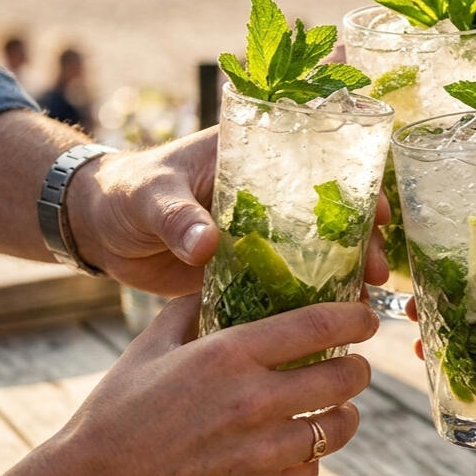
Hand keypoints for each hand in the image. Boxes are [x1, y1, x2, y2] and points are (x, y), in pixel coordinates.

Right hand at [0, 296, 378, 475]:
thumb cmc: (119, 409)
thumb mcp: (153, 344)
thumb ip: (195, 307)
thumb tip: (222, 280)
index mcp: (229, 355)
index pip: (318, 325)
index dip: (355, 317)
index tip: (366, 317)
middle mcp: (254, 402)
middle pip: (344, 377)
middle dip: (358, 366)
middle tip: (352, 364)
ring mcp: (261, 454)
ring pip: (338, 427)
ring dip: (343, 413)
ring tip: (334, 407)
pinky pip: (311, 470)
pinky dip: (309, 456)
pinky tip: (292, 447)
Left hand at [68, 128, 389, 295]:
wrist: (96, 229)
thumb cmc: (124, 192)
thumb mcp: (150, 194)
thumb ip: (177, 216)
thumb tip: (206, 246)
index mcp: (250, 158)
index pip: (319, 159)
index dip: (357, 179)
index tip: (379, 209)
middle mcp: (264, 195)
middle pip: (330, 211)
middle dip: (363, 236)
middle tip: (378, 268)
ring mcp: (258, 234)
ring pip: (316, 249)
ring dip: (346, 269)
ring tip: (367, 297)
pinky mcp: (245, 268)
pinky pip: (287, 282)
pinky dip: (311, 298)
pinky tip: (333, 318)